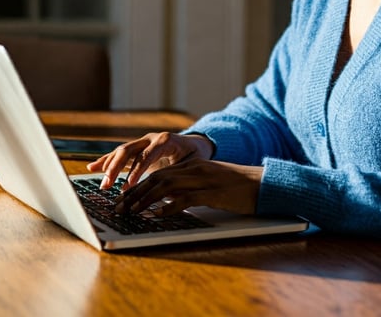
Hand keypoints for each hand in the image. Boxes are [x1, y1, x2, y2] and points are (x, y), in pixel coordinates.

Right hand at [86, 132, 213, 189]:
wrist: (195, 143)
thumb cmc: (195, 155)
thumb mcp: (193, 163)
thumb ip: (180, 173)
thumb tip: (172, 191)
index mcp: (166, 140)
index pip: (148, 154)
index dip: (138, 169)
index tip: (129, 184)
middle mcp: (151, 138)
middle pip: (129, 150)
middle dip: (117, 168)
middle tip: (108, 186)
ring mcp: (142, 142)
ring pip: (121, 151)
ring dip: (109, 167)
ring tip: (102, 185)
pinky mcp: (137, 148)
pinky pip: (119, 154)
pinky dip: (106, 161)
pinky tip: (92, 167)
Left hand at [114, 159, 263, 216]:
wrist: (261, 184)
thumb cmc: (236, 188)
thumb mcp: (208, 183)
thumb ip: (189, 188)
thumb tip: (167, 201)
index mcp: (192, 165)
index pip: (158, 173)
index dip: (137, 186)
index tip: (122, 199)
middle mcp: (194, 169)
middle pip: (157, 178)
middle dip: (134, 193)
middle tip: (118, 208)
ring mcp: (202, 179)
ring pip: (166, 186)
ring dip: (145, 199)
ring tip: (130, 212)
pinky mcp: (212, 192)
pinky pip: (185, 198)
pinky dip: (168, 206)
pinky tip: (156, 215)